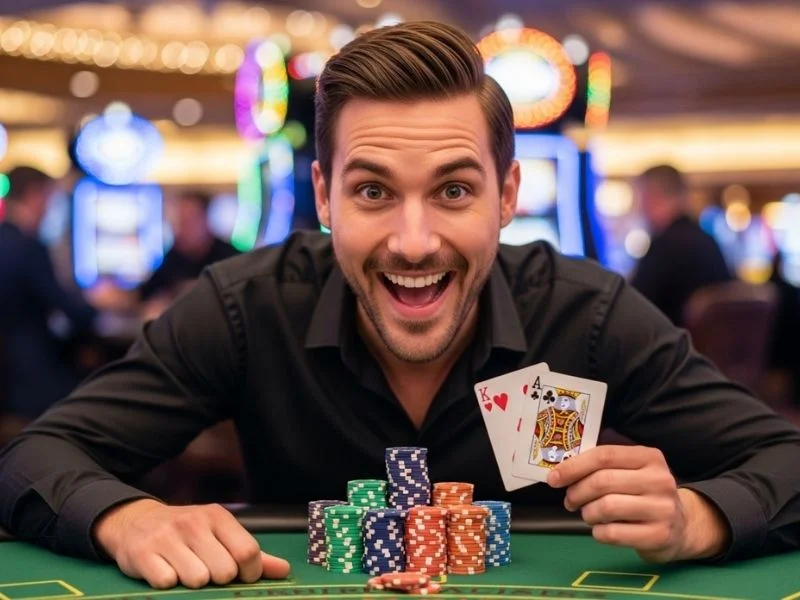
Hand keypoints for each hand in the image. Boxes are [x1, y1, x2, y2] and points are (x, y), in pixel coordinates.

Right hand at [93, 499, 290, 588]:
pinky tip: (164, 570)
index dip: (248, 574)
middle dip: (218, 580)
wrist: (136, 522)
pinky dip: (167, 584)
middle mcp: (194, 523)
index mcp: (218, 517)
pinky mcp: (142, 553)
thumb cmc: (187, 533)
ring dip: (193, 583)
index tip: (239, 576)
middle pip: (224, 571)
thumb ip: (251, 553)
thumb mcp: (219, 534)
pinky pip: (167, 583)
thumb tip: (284, 570)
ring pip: (197, 580)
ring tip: (184, 570)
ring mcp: (167, 537)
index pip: (248, 552)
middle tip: (206, 571)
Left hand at [548, 445, 727, 562]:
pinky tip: (601, 529)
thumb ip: (602, 466)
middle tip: (569, 500)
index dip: (573, 467)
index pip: (604, 455)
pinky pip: (613, 533)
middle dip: (576, 492)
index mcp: (649, 457)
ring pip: (606, 507)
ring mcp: (662, 509)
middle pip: (602, 482)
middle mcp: (659, 480)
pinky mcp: (659, 535)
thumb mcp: (631, 471)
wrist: (681, 526)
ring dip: (587, 513)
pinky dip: (598, 532)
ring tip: (588, 515)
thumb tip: (559, 470)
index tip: (553, 478)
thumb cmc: (643, 493)